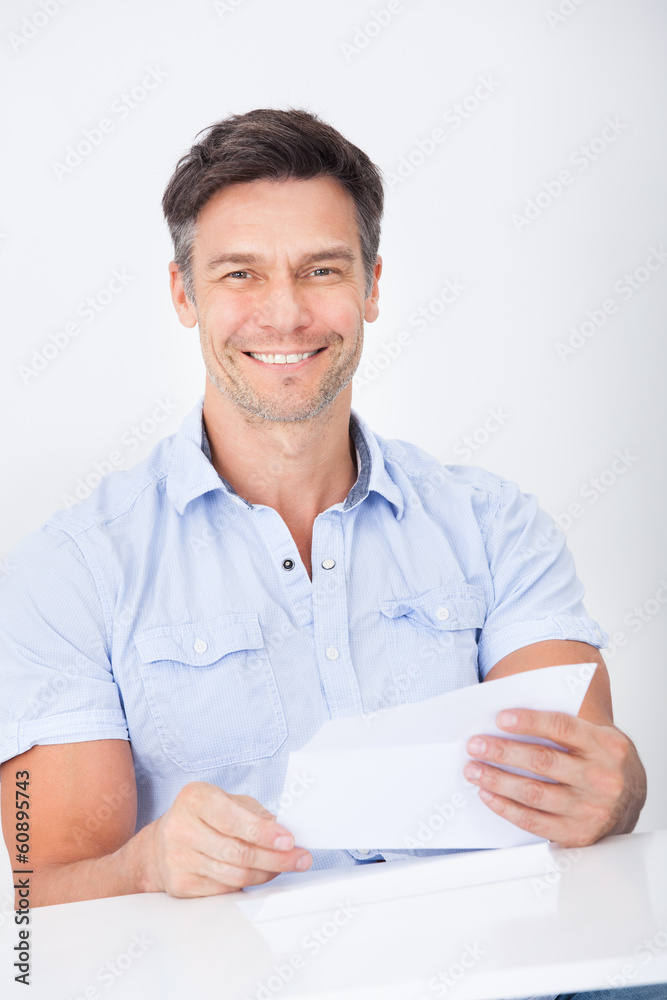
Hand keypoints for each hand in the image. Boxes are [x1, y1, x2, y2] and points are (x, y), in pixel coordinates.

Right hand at [144, 782, 311, 896]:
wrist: (160, 845)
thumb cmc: (201, 817)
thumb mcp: (226, 801)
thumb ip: (255, 814)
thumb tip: (284, 833)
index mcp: (195, 798)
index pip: (233, 819)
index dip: (263, 832)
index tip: (289, 840)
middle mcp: (181, 828)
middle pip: (238, 851)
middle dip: (275, 858)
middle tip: (299, 859)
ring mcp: (178, 859)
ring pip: (235, 874)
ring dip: (266, 873)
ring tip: (283, 866)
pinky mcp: (181, 885)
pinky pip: (225, 889)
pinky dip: (247, 884)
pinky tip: (257, 875)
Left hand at [463, 709, 645, 846]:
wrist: (630, 798)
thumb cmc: (602, 760)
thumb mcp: (594, 735)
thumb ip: (562, 728)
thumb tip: (509, 721)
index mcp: (606, 745)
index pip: (562, 727)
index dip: (529, 722)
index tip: (500, 718)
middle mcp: (601, 777)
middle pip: (542, 761)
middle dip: (502, 752)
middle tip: (476, 745)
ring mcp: (591, 809)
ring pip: (533, 792)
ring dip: (497, 779)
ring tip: (474, 769)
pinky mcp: (578, 833)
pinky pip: (533, 821)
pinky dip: (505, 807)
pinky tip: (488, 794)